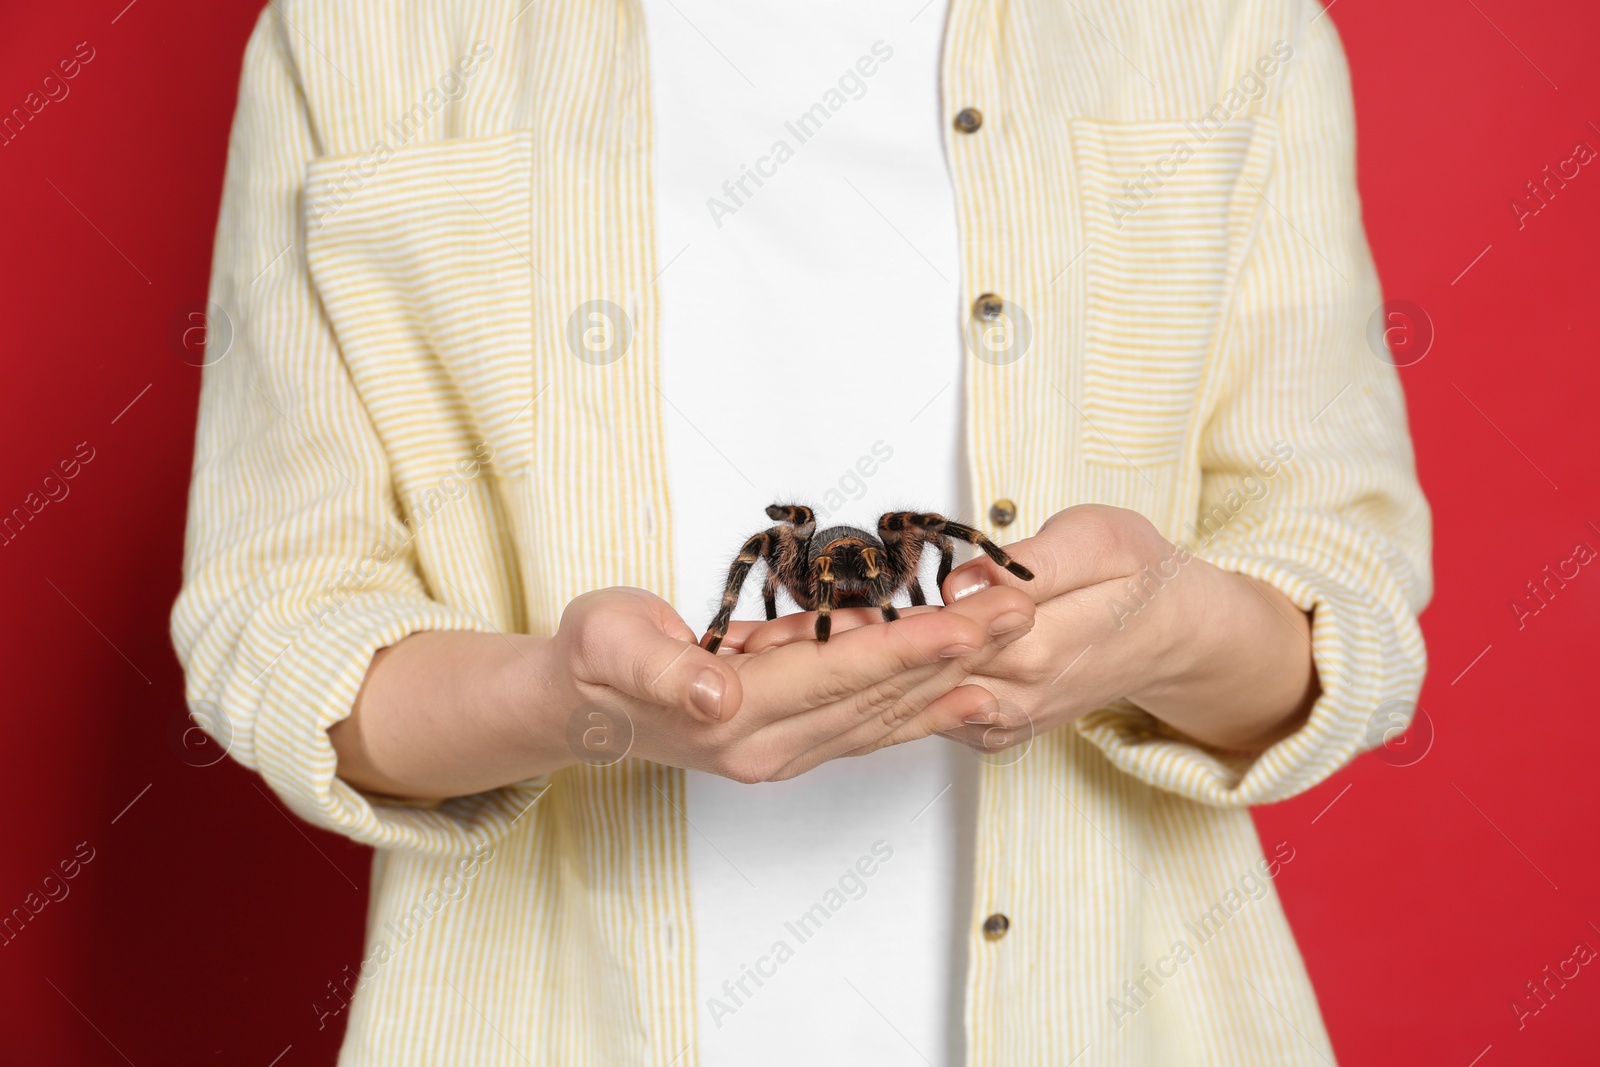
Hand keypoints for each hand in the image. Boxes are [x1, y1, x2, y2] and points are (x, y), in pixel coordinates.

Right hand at [543, 583, 1036, 781]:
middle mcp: (772, 746)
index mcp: (733, 718)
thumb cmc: (594, 662)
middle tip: (1018, 612)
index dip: (905, 651)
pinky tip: (968, 690)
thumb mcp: (611, 647)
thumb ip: (667, 674)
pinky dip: (926, 706)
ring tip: (1011, 639)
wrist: (577, 708)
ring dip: (954, 675)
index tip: (966, 625)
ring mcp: (787, 751)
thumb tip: (718, 698)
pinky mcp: (795, 742)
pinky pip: (874, 724)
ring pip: (888, 713)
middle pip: (881, 696)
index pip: (839, 677)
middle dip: (955, 655)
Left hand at [741, 504, 1317, 754]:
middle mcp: (1004, 698)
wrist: (1187, 635)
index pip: (917, 644)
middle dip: (807, 669)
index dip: (841, 634)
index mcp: (1030, 648)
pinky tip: (807, 698)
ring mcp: (995, 720)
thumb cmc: (1146, 576)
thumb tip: (964, 588)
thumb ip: (1033, 568)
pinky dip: (854, 707)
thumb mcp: (1104, 545)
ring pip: (888, 707)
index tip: (775, 627)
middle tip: (730, 656)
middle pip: (887, 684)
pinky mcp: (988, 724)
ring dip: (821, 694)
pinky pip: (910, 718)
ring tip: (746, 672)